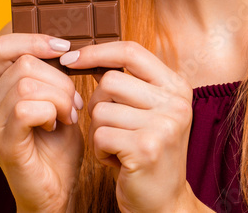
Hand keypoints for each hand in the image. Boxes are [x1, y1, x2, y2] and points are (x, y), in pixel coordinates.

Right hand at [0, 33, 84, 212]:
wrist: (56, 190)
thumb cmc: (57, 146)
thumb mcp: (57, 99)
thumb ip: (53, 74)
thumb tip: (64, 44)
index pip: (3, 45)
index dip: (34, 40)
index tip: (64, 49)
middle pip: (24, 63)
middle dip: (60, 79)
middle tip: (73, 103)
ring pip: (27, 84)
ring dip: (59, 97)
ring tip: (67, 115)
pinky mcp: (2, 141)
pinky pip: (25, 108)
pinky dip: (50, 112)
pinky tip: (55, 125)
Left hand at [59, 41, 198, 212]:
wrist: (164, 204)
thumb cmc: (146, 153)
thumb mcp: (149, 111)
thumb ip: (130, 83)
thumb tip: (81, 55)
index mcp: (177, 87)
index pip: (130, 51)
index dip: (97, 52)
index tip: (70, 59)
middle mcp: (176, 102)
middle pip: (111, 81)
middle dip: (98, 103)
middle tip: (110, 127)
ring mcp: (164, 125)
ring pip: (101, 109)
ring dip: (99, 131)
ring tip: (118, 147)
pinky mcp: (146, 149)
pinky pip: (99, 135)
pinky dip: (100, 151)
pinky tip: (116, 162)